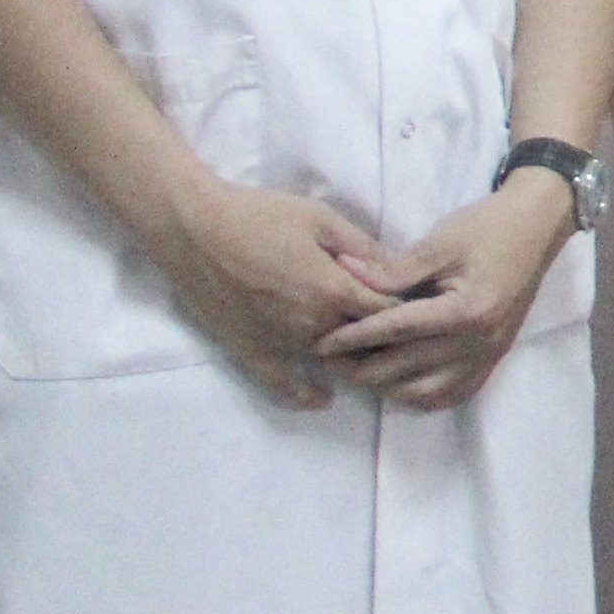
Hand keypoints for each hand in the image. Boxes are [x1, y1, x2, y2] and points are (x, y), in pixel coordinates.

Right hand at [155, 175, 401, 406]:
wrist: (194, 230)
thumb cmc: (259, 216)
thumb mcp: (321, 219)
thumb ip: (363, 249)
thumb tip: (400, 270)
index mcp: (334, 291)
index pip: (390, 313)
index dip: (410, 309)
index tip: (420, 305)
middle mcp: (312, 326)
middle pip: (365, 343)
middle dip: (386, 337)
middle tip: (401, 332)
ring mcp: (280, 343)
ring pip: (332, 363)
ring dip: (353, 361)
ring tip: (372, 355)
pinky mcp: (251, 351)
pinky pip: (282, 384)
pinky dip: (305, 394)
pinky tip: (322, 398)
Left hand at [319, 184, 578, 412]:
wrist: (538, 226)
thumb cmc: (489, 227)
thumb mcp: (440, 241)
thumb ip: (393, 268)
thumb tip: (345, 272)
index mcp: (466, 311)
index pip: (397, 332)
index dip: (353, 337)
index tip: (319, 342)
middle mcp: (479, 343)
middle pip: (406, 369)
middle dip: (361, 367)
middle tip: (328, 359)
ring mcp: (488, 356)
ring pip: (424, 393)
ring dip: (387, 386)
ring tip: (359, 369)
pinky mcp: (493, 359)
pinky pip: (451, 395)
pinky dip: (419, 395)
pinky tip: (399, 383)